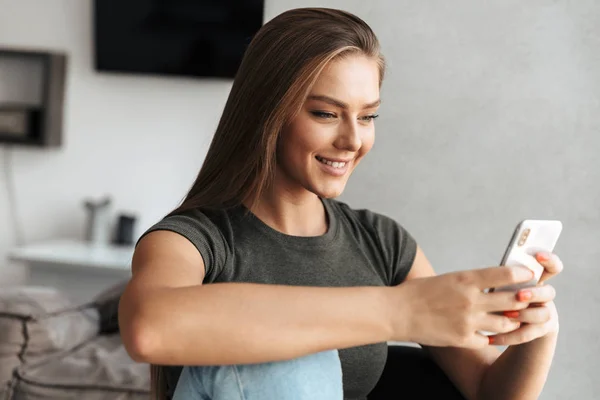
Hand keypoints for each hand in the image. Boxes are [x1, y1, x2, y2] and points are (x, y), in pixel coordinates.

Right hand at [392, 265, 537, 347]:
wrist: (397, 312)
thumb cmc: (419, 292)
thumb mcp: (448, 278)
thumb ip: (472, 281)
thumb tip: (496, 282)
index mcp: (466, 279)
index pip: (507, 274)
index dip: (524, 275)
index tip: (529, 276)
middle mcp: (470, 300)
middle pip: (514, 301)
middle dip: (527, 300)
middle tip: (534, 299)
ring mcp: (468, 321)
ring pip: (506, 324)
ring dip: (513, 322)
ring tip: (515, 319)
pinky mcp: (462, 339)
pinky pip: (488, 340)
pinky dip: (492, 337)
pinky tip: (492, 334)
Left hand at [488, 252, 562, 345]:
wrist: (498, 324)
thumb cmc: (490, 298)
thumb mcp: (492, 286)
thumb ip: (496, 278)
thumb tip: (485, 271)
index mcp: (533, 279)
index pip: (551, 266)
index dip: (549, 260)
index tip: (537, 256)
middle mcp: (542, 295)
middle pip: (549, 292)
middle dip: (535, 293)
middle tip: (519, 295)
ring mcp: (543, 313)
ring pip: (543, 314)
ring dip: (526, 314)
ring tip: (508, 314)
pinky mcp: (538, 331)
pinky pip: (529, 334)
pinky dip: (510, 335)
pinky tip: (492, 338)